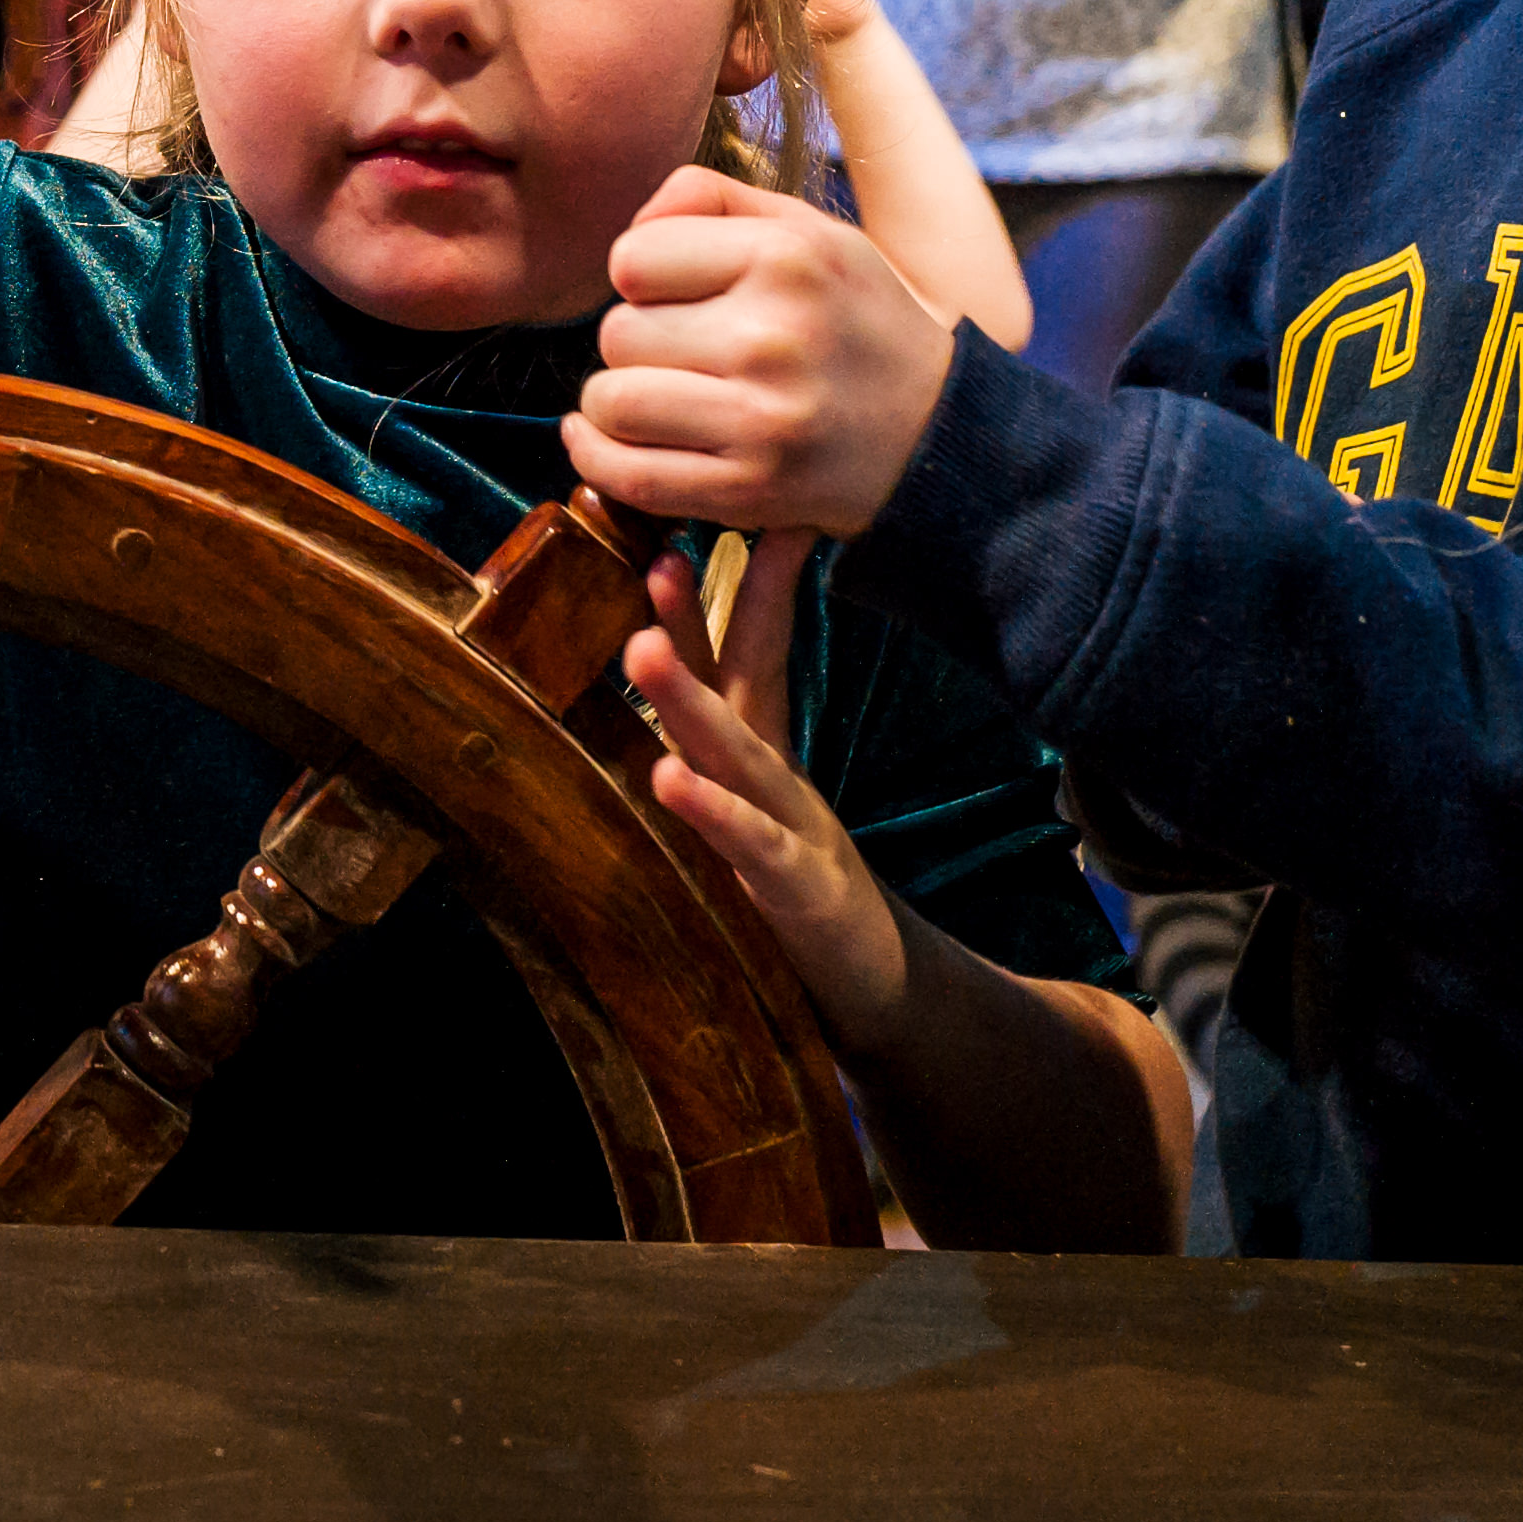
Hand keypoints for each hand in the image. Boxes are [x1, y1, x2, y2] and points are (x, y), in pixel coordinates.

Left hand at [571, 166, 961, 537]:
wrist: (937, 428)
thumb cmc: (855, 319)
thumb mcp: (809, 230)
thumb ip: (711, 197)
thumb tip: (632, 222)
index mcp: (785, 257)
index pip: (630, 260)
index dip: (641, 278)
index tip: (676, 295)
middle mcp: (772, 336)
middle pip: (617, 334)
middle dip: (635, 344)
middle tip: (683, 353)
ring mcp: (761, 420)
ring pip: (612, 403)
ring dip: (618, 402)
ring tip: (659, 397)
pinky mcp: (750, 490)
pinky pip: (629, 475)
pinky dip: (599, 459)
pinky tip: (608, 441)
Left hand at [625, 541, 901, 1047]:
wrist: (877, 989)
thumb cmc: (798, 894)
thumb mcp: (754, 810)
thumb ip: (715, 751)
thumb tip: (660, 686)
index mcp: (761, 757)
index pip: (745, 659)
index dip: (722, 596)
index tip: (682, 532)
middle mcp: (777, 781)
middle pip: (738, 687)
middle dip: (697, 622)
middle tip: (657, 556)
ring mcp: (793, 832)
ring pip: (739, 755)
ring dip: (690, 702)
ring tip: (645, 650)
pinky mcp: (796, 893)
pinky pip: (751, 845)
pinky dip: (714, 811)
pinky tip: (671, 779)